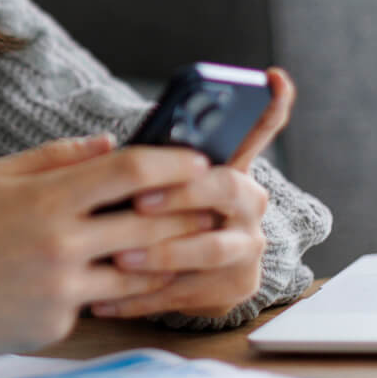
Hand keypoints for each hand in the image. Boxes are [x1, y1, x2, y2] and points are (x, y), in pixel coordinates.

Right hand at [0, 133, 213, 355]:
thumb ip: (53, 158)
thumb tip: (108, 144)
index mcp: (45, 198)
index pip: (129, 170)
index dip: (173, 160)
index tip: (199, 158)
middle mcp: (61, 242)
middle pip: (151, 221)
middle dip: (191, 210)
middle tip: (215, 202)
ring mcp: (61, 287)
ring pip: (140, 270)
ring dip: (169, 256)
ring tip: (190, 243)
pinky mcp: (56, 322)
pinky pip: (102, 301)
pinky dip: (118, 288)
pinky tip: (133, 279)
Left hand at [90, 67, 294, 319]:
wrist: (178, 274)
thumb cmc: (152, 210)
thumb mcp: (147, 180)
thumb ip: (137, 160)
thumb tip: (104, 145)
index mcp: (229, 165)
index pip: (260, 127)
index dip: (272, 103)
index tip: (270, 77)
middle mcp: (248, 203)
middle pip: (227, 188)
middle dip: (182, 194)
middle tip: (140, 201)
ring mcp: (245, 246)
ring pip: (211, 248)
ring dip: (161, 253)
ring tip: (118, 256)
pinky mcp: (232, 286)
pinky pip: (187, 292)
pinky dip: (141, 297)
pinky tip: (105, 300)